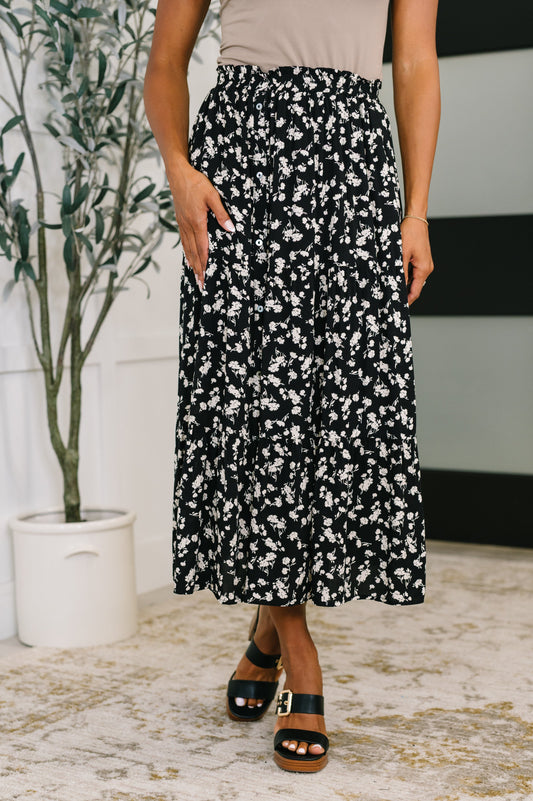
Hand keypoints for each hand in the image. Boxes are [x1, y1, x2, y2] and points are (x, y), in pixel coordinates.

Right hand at [167, 162, 234, 289]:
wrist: (178, 173)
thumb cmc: (196, 182)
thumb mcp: (213, 195)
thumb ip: (222, 213)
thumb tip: (231, 229)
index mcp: (197, 222)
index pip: (202, 248)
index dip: (205, 264)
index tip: (206, 276)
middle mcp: (188, 226)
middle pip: (194, 253)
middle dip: (198, 269)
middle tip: (201, 284)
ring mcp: (182, 224)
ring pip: (187, 248)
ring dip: (192, 263)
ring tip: (195, 276)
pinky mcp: (180, 220)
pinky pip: (183, 241)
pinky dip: (186, 252)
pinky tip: (188, 259)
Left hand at [400, 217, 433, 304]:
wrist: (416, 219)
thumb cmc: (410, 234)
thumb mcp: (401, 254)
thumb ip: (401, 272)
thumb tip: (398, 286)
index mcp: (424, 269)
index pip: (415, 292)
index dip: (406, 301)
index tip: (397, 307)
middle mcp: (427, 268)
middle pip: (414, 287)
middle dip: (403, 293)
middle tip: (390, 299)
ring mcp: (425, 264)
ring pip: (413, 280)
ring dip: (404, 284)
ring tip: (392, 287)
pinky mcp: (421, 260)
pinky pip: (414, 272)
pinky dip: (406, 276)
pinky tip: (397, 275)